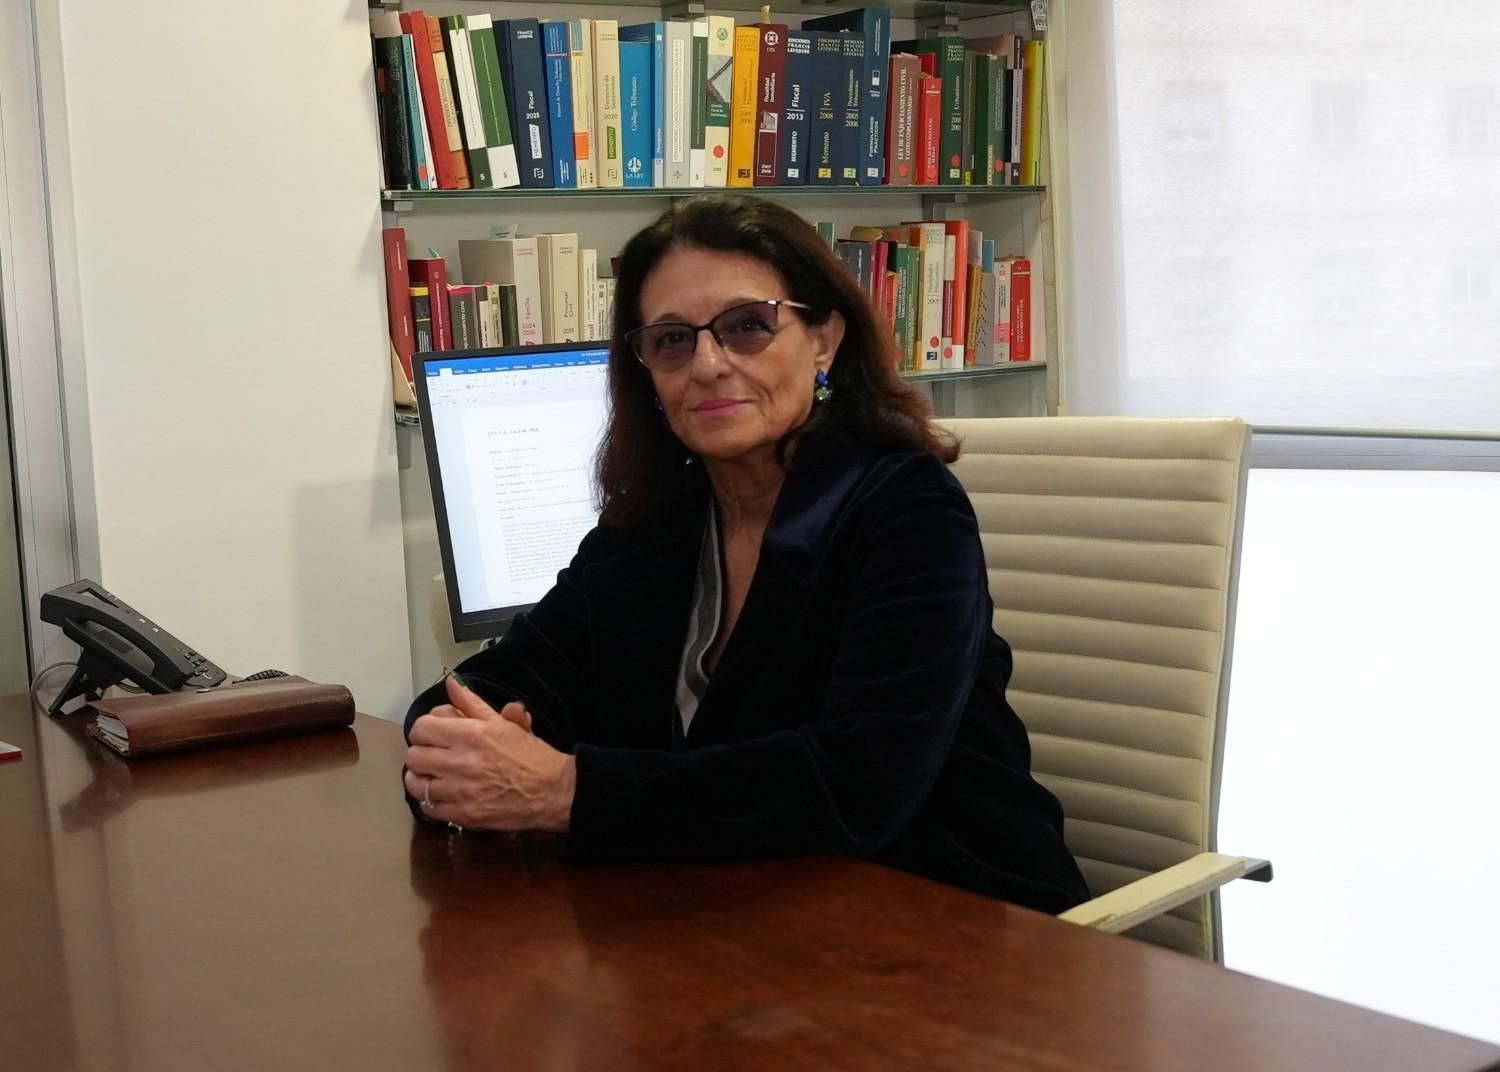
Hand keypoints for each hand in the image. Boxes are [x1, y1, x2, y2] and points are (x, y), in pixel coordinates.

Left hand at [404, 675, 574, 832]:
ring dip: (421, 779)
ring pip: (416, 784)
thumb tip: (452, 683)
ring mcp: (461, 791)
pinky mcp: (464, 815)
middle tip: (432, 755)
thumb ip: (472, 703)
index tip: (431, 734)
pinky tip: (442, 795)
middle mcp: (462, 761)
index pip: (422, 728)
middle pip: (415, 756)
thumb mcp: (503, 724)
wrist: (552, 790)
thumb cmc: (530, 755)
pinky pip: (428, 808)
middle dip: (421, 753)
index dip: (423, 730)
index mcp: (472, 734)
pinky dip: (430, 802)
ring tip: (432, 777)